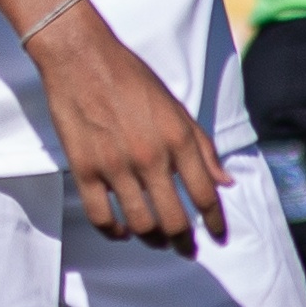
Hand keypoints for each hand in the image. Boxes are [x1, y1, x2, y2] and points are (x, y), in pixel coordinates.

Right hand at [28, 11, 227, 252]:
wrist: (80, 58)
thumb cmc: (130, 77)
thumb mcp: (176, 107)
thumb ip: (202, 146)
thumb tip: (224, 182)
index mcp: (178, 139)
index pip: (205, 195)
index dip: (216, 223)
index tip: (218, 236)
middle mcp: (151, 157)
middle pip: (175, 220)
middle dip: (184, 241)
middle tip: (185, 248)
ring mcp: (116, 166)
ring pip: (140, 224)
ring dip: (151, 239)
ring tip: (154, 240)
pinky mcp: (85, 169)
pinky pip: (101, 217)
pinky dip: (113, 232)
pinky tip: (120, 231)